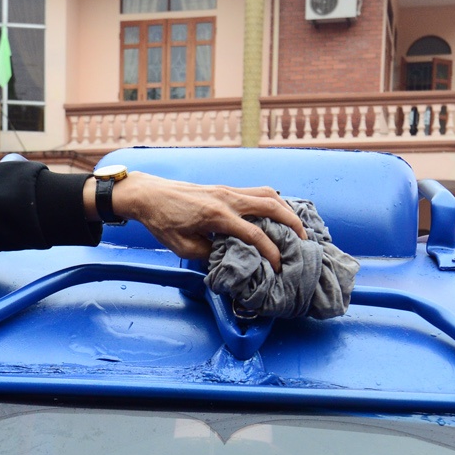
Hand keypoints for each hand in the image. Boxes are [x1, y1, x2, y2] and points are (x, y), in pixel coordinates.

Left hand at [92, 172, 306, 271]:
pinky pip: (256, 191)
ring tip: (297, 224)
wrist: (149, 195)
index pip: (254, 234)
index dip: (271, 252)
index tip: (279, 266)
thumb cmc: (163, 222)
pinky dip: (272, 201)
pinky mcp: (225, 188)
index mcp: (217, 215)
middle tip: (305, 238)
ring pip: (267, 193)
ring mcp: (227, 190)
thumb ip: (211, 254)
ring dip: (286, 208)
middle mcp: (227, 198)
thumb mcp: (184, 247)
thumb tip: (231, 260)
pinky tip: (278, 211)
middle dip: (292, 222)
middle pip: (271, 205)